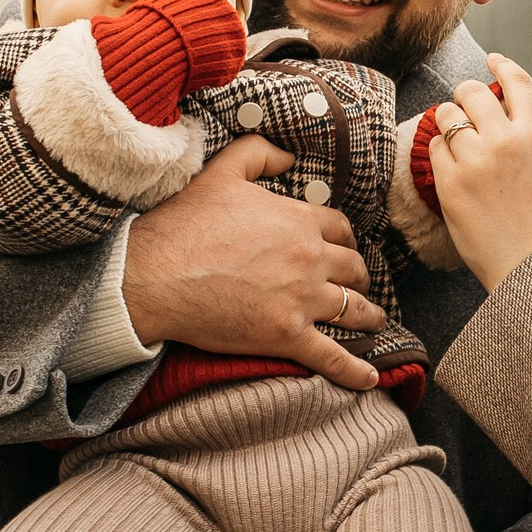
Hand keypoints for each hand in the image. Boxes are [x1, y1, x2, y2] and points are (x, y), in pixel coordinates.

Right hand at [122, 133, 386, 389]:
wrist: (156, 275)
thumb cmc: (185, 224)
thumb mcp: (222, 171)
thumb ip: (259, 153)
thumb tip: (287, 155)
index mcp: (299, 221)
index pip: (340, 230)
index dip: (345, 240)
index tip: (343, 249)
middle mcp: (310, 259)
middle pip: (353, 269)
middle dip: (359, 277)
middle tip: (358, 286)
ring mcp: (302, 300)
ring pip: (353, 309)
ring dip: (369, 317)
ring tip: (375, 323)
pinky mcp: (287, 336)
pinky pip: (333, 356)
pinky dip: (356, 370)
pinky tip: (371, 378)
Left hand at [430, 54, 531, 289]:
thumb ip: (528, 132)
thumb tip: (501, 101)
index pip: (517, 81)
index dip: (501, 66)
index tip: (492, 60)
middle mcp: (506, 139)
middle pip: (472, 91)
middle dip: (465, 95)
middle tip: (464, 108)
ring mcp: (476, 159)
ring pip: (447, 115)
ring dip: (448, 121)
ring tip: (457, 141)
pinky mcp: (450, 182)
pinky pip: (433, 148)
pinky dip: (439, 154)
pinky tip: (452, 170)